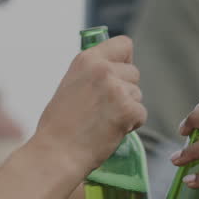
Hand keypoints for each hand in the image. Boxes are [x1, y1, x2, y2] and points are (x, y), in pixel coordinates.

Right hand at [33, 35, 145, 176]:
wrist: (56, 153)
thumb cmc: (58, 126)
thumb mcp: (70, 85)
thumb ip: (92, 74)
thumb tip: (114, 71)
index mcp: (87, 59)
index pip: (124, 44)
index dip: (124, 61)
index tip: (118, 75)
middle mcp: (103, 69)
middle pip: (134, 72)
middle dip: (126, 90)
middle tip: (105, 109)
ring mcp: (116, 88)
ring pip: (138, 95)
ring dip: (127, 109)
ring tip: (103, 122)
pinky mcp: (127, 109)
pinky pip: (141, 114)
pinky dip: (131, 125)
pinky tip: (111, 131)